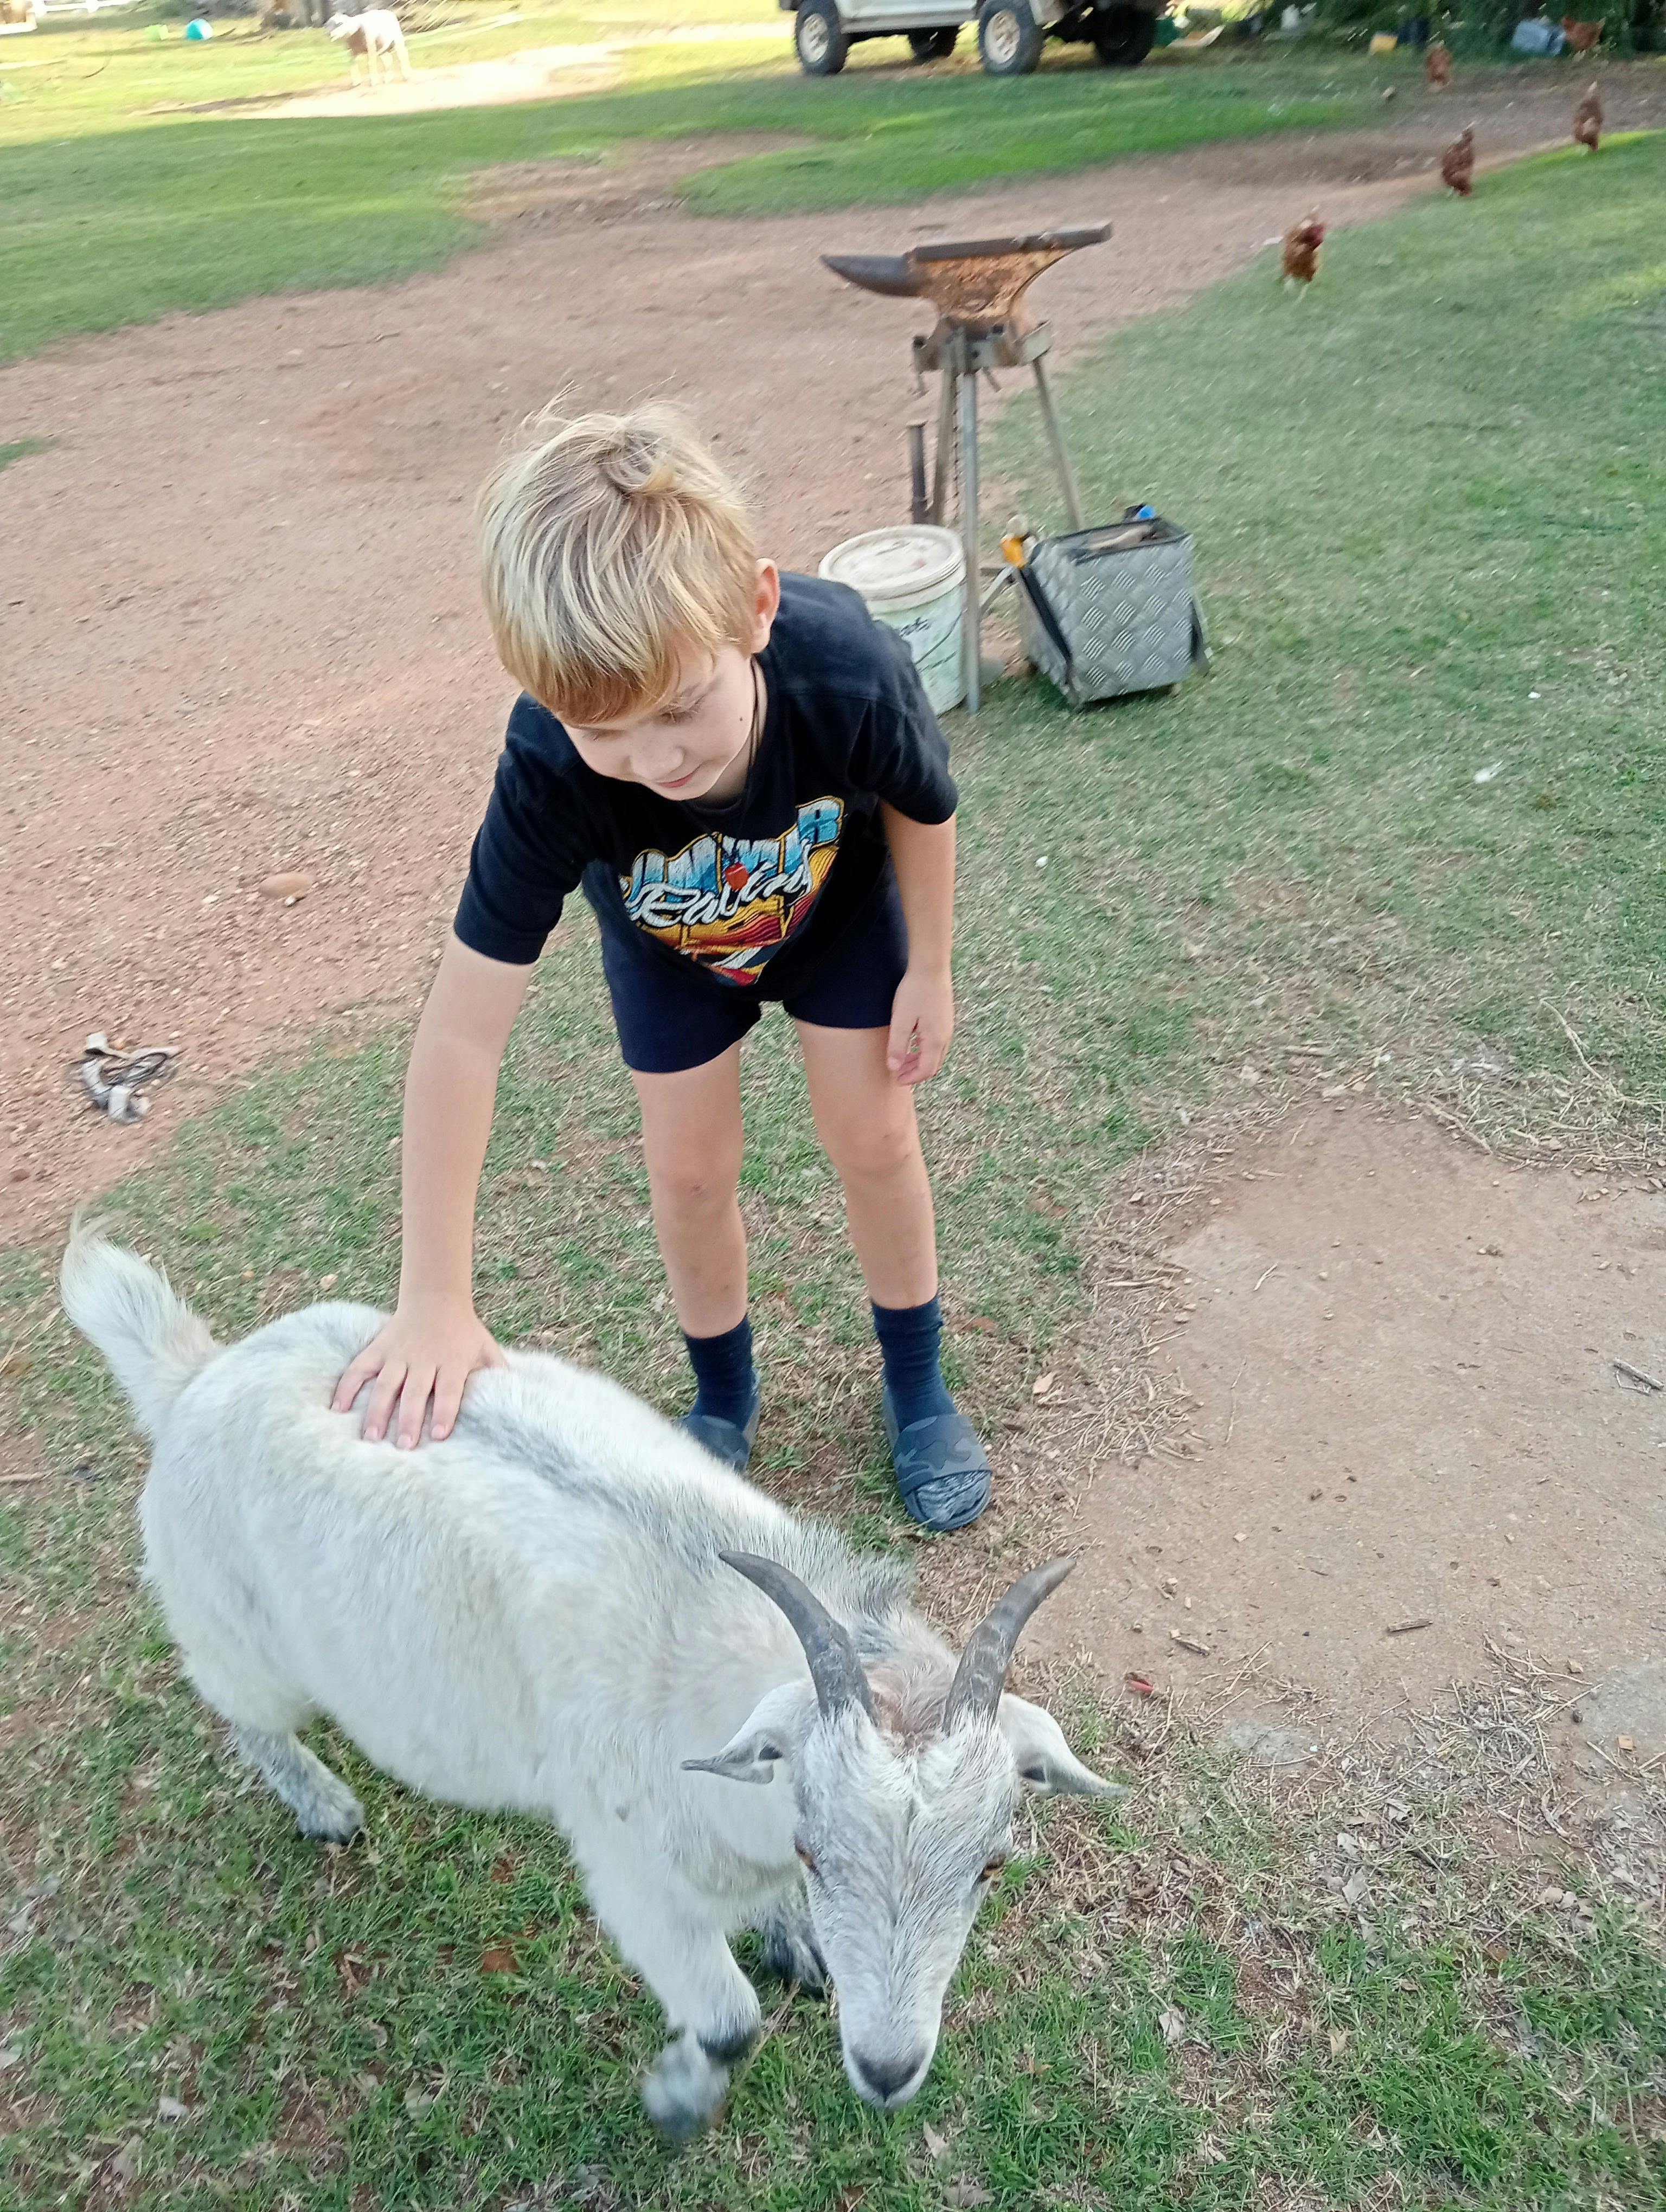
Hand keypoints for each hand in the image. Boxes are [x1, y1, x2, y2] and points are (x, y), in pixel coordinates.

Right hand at [331, 1295, 504, 1448]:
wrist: (436, 1298)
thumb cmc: (464, 1332)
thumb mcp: (486, 1348)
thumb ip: (496, 1373)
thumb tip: (516, 1399)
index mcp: (451, 1361)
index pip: (449, 1389)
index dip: (444, 1411)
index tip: (438, 1435)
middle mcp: (423, 1358)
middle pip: (415, 1391)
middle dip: (409, 1419)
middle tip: (403, 1447)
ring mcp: (398, 1354)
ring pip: (385, 1384)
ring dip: (377, 1410)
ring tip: (370, 1437)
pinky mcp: (378, 1349)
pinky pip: (359, 1368)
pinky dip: (347, 1387)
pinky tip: (337, 1409)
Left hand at [886, 965, 953, 1084]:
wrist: (931, 966)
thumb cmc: (915, 991)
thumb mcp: (901, 1020)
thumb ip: (897, 1046)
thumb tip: (894, 1068)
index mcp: (935, 1040)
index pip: (926, 1070)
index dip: (911, 1078)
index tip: (897, 1080)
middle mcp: (945, 1036)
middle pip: (933, 1064)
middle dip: (916, 1072)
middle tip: (898, 1073)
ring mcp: (947, 1027)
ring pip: (935, 1054)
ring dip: (920, 1061)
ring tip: (903, 1060)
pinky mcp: (945, 1018)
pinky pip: (937, 1042)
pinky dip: (924, 1050)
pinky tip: (912, 1042)